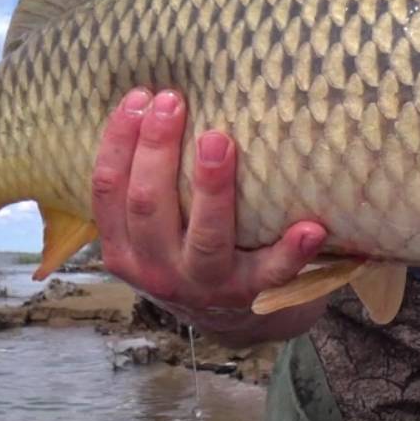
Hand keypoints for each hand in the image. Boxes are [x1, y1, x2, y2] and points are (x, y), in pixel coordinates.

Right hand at [90, 87, 329, 345]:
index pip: (108, 189)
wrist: (237, 324)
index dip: (118, 141)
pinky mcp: (253, 295)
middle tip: (173, 101)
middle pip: (148, 206)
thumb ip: (151, 186)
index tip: (139, 96)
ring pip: (204, 237)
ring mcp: (206, 286)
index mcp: (125, 248)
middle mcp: (158, 270)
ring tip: (219, 141)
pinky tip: (311, 227)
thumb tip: (159, 97)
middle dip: (157, 149)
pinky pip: (272, 272)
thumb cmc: (193, 253)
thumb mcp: (155, 232)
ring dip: (211, 187)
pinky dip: (291, 251)